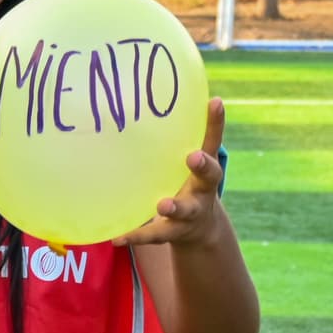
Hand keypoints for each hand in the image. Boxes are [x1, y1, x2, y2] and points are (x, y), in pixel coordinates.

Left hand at [111, 98, 229, 248]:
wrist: (200, 230)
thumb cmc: (189, 184)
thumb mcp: (192, 161)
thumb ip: (182, 136)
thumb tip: (166, 95)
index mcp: (205, 170)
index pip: (213, 140)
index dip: (216, 122)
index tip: (215, 102)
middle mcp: (202, 190)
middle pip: (209, 176)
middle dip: (202, 165)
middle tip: (193, 156)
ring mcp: (189, 213)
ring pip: (183, 210)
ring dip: (174, 206)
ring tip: (163, 204)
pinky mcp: (171, 232)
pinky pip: (153, 235)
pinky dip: (136, 236)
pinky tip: (117, 237)